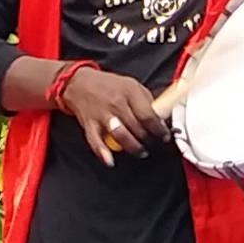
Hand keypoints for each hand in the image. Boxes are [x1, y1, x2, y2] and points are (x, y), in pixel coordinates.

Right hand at [48, 62, 169, 163]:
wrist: (78, 82)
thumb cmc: (108, 85)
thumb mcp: (132, 85)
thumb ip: (147, 101)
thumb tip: (162, 118)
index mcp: (129, 91)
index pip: (148, 115)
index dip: (159, 129)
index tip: (165, 136)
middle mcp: (116, 103)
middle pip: (137, 127)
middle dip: (148, 139)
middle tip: (152, 143)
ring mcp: (102, 114)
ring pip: (121, 135)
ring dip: (133, 147)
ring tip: (140, 151)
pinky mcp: (89, 124)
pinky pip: (95, 141)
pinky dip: (102, 152)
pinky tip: (110, 160)